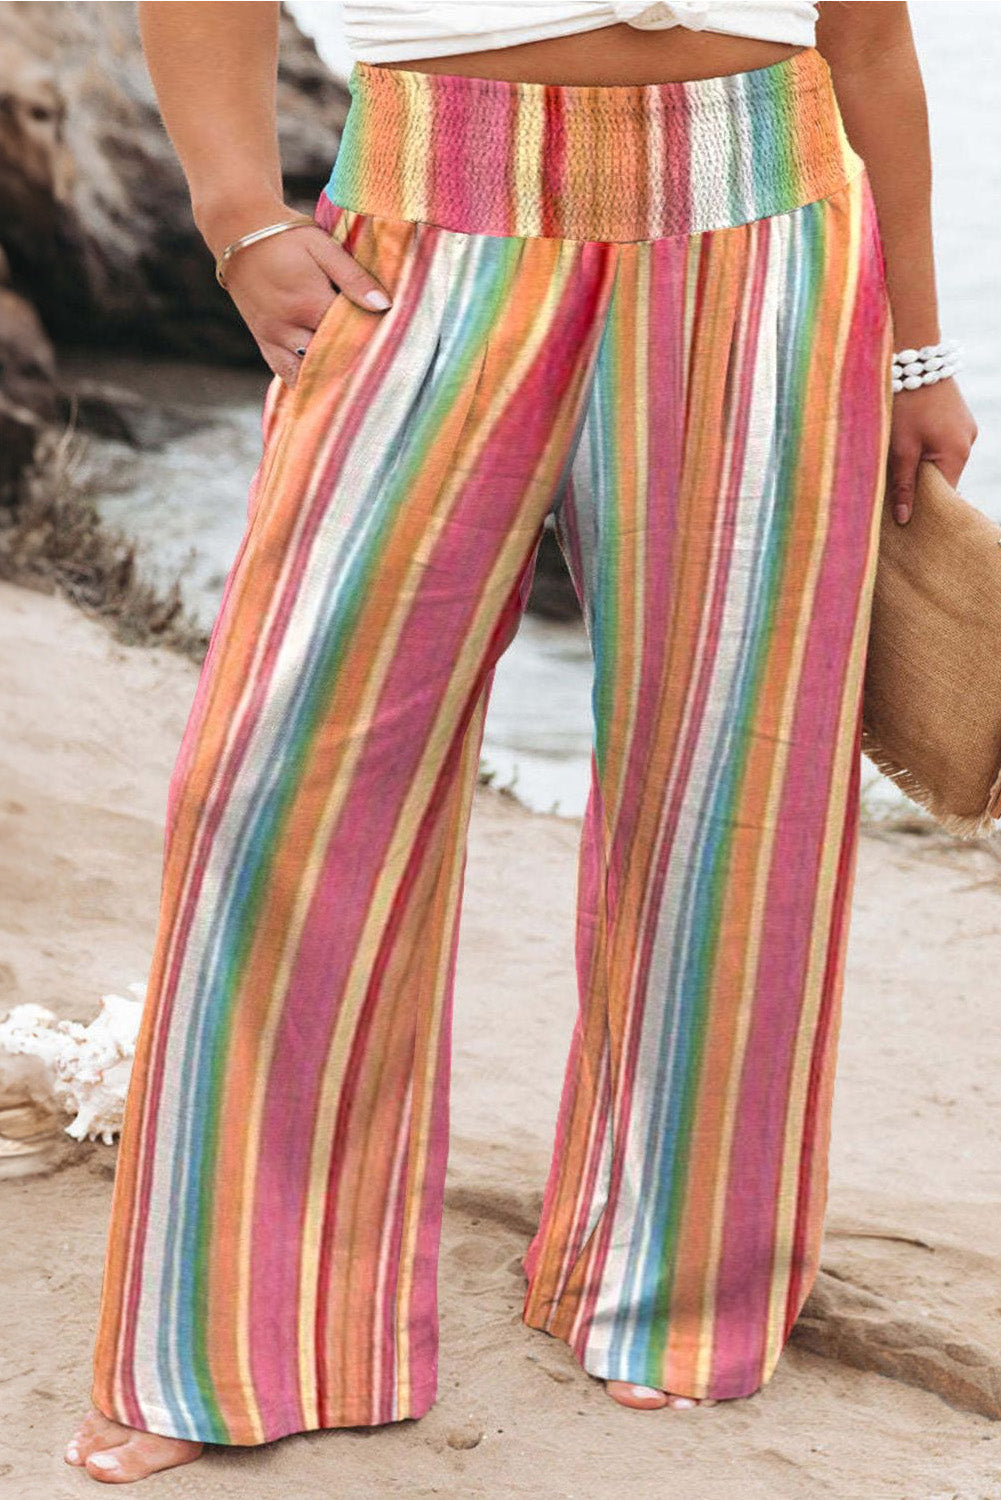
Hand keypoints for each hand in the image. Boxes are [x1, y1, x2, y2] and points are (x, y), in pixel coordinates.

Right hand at [209, 210, 392, 388]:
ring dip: (328, 377)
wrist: (237, 230)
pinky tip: (323, 386)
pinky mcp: (261, 340)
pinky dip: (303, 381)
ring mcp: (272, 336)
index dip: (370, 342)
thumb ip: (353, 277)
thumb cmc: (286, 235)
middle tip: (377, 370)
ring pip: (305, 372)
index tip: (390, 348)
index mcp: (308, 303)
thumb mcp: (323, 246)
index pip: (349, 336)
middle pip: (328, 359)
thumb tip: (384, 305)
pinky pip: (284, 372)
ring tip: (353, 383)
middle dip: (351, 365)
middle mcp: (288, 326)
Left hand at [887, 378, 977, 523]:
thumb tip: (904, 519)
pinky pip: (943, 443)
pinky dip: (926, 449)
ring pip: (941, 460)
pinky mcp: (958, 418)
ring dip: (921, 465)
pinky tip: (908, 443)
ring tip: (898, 463)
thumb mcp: (900, 448)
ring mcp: (965, 428)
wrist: (914, 359)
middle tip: (894, 492)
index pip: (945, 494)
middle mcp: (968, 442)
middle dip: (920, 485)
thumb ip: (903, 484)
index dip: (925, 507)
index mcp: (957, 453)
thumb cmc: (905, 404)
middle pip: (944, 478)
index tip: (905, 517)